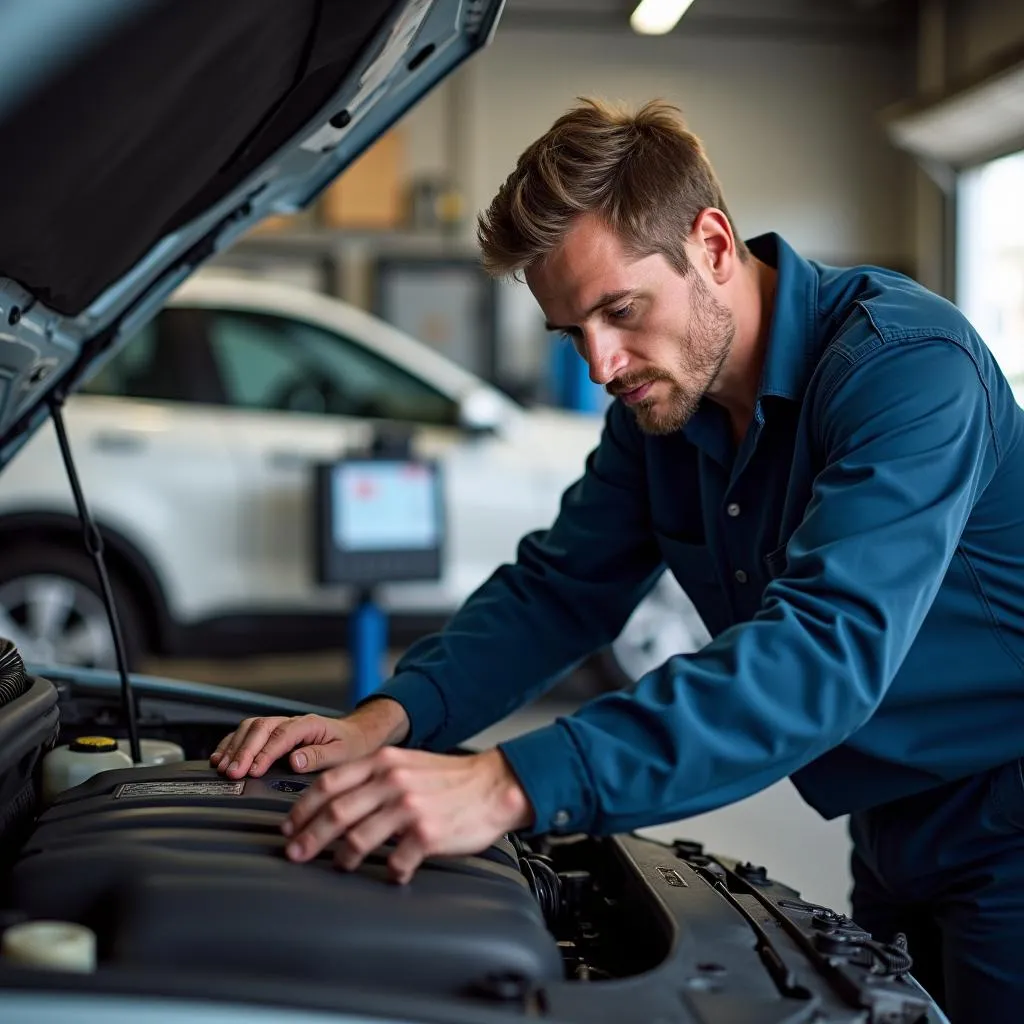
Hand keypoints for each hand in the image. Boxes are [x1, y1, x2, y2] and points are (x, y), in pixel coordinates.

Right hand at [210, 700, 408, 779]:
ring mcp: (281, 725)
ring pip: (250, 728)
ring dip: (234, 747)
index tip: (253, 771)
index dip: (265, 753)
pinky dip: (231, 744)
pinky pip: (247, 733)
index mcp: (309, 725)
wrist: (357, 736)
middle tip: (232, 773)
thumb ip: (319, 756)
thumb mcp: (343, 753)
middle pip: (260, 729)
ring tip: (222, 767)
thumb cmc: (351, 746)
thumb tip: (294, 761)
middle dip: (243, 751)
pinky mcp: (273, 733)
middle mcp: (292, 721)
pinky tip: (220, 757)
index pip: (281, 736)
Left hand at [281, 747, 533, 882]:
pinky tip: (391, 873)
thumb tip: (336, 799)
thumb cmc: (449, 779)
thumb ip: (374, 775)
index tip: (291, 826)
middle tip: (296, 853)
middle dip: (309, 837)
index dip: (303, 808)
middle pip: (335, 811)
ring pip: (357, 837)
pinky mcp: (427, 834)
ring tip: (339, 865)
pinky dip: (388, 872)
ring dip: (341, 857)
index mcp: (384, 761)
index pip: (329, 783)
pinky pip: (395, 861)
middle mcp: (393, 781)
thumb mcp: (406, 763)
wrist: (494, 786)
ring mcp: (409, 807)